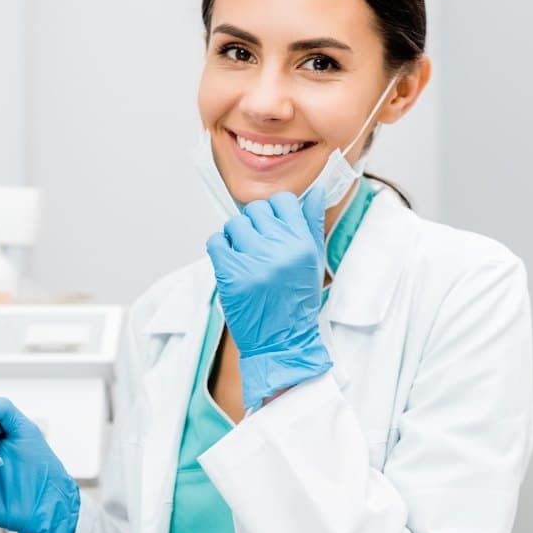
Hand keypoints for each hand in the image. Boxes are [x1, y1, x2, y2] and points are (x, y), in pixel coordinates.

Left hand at [206, 187, 333, 408]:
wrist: (282, 341)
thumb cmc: (296, 302)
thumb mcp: (313, 261)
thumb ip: (311, 224)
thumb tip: (317, 191)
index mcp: (302, 243)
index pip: (283, 201)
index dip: (274, 211)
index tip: (272, 226)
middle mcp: (279, 249)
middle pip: (256, 210)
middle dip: (254, 225)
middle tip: (257, 247)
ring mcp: (253, 261)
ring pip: (234, 224)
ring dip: (235, 237)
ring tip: (244, 257)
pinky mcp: (230, 274)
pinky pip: (216, 241)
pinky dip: (220, 249)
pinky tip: (231, 263)